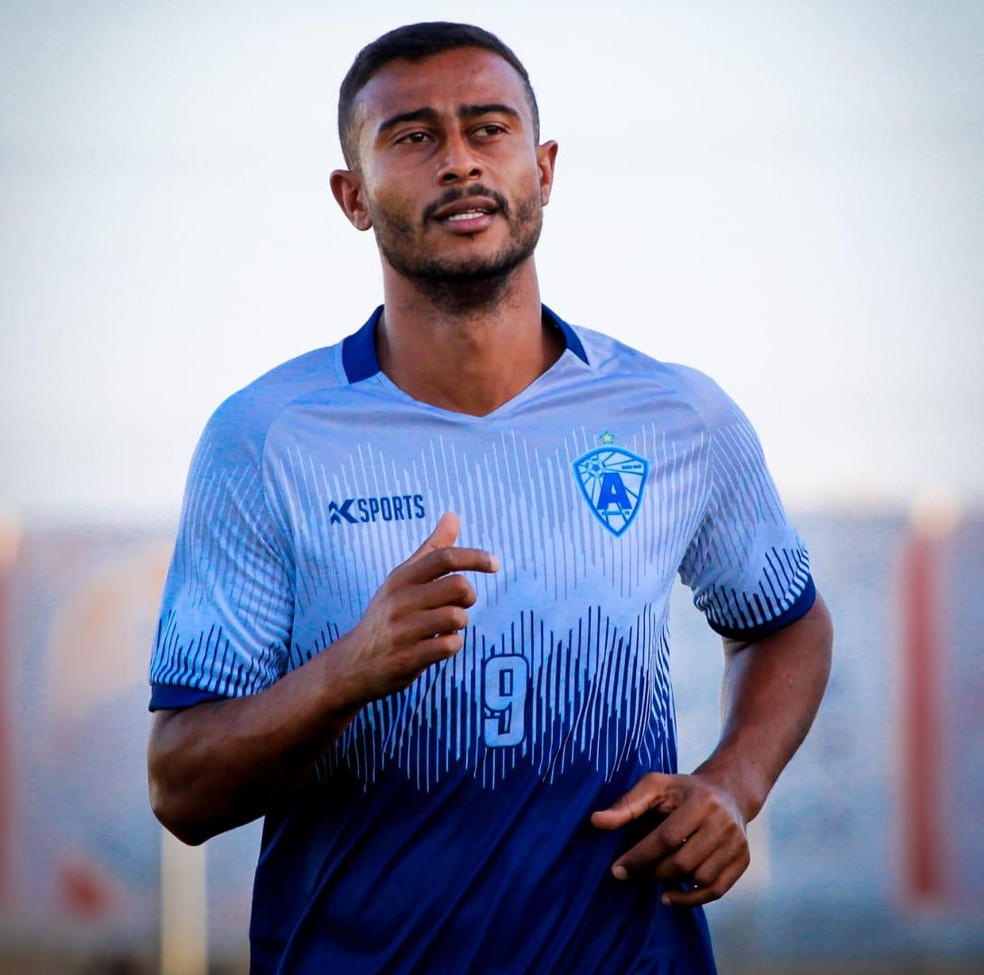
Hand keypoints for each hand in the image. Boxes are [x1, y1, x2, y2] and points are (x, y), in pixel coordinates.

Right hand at [342, 512, 498, 702]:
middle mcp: (400, 600)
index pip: (443, 557)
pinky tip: (438, 645)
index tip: (494, 564)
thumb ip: (431, 549)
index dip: (474, 557)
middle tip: (460, 604)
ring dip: (459, 623)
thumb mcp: (402, 580)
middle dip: (469, 596)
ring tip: (444, 627)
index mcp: (401, 578)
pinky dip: (452, 645)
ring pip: (458, 617)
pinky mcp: (408, 657)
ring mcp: (403, 630)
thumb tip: (452, 516)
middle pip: (458, 586)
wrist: (353, 664)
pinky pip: (450, 645)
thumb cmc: (386, 617)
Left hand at [590, 772, 749, 906]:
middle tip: (633, 873)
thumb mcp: (655, 786)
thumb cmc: (683, 790)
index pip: (666, 837)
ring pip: (700, 878)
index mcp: (700, 801)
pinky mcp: (743, 859)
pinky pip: (717, 890)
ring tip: (653, 876)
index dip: (639, 856)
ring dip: (672, 883)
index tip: (618, 869)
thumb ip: (626, 804)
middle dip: (652, 871)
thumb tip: (596, 821)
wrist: (728, 792)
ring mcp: (736, 843)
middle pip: (683, 861)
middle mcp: (722, 823)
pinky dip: (692, 899)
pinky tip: (670, 896)